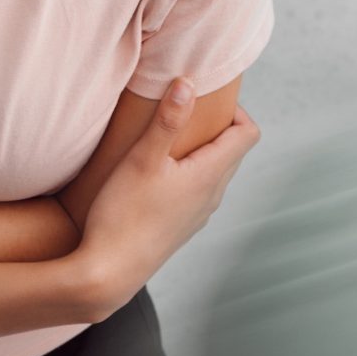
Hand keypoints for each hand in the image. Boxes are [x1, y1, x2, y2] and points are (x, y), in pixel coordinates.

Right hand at [75, 80, 260, 311]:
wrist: (108, 273)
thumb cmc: (123, 216)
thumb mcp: (142, 160)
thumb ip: (167, 120)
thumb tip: (188, 83)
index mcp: (210, 176)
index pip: (248, 134)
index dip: (236, 110)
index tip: (207, 98)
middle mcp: (212, 197)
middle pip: (232, 152)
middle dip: (216, 126)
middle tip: (184, 110)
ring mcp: (197, 215)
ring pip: (213, 172)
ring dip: (200, 150)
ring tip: (166, 138)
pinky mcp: (180, 227)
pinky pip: (196, 191)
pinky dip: (187, 173)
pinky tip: (154, 173)